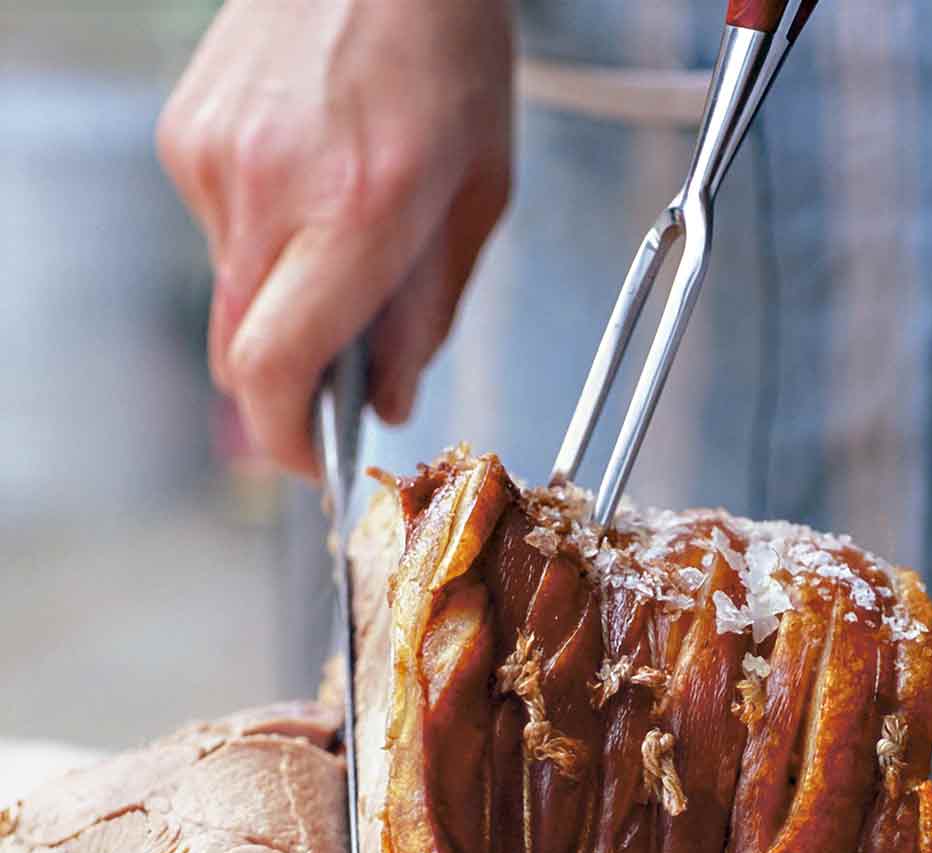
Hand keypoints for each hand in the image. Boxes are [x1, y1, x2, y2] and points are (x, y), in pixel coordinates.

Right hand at [157, 0, 513, 475]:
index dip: (289, 440)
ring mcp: (214, 160)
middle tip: (346, 361)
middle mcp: (270, 189)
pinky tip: (307, 178)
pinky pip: (218, 231)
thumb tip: (390, 398)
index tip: (317, 459)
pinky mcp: (185, 136)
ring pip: (232, 294)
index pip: (275, 372)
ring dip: (283, 297)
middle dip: (292, 382)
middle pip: (241, 354)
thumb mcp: (477, 196)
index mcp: (357, 211)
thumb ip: (428, 314)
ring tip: (341, 225)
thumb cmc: (445, 47)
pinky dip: (263, 235)